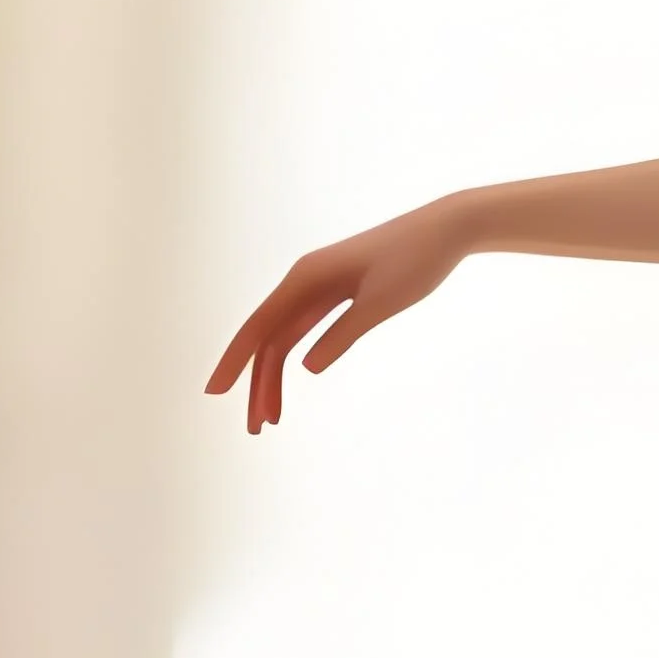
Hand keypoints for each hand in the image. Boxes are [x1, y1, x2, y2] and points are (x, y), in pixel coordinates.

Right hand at [207, 204, 467, 431]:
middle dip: (257, 384)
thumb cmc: (415, 261)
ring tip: (273, 418)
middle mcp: (303, 282)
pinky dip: (298, 356)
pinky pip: (305, 329)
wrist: (444, 230)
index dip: (234, 361)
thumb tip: (307, 367)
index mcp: (305, 279)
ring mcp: (318, 288)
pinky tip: (292, 379)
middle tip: (257, 428)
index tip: (214, 392)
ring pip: (285, 338)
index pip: (259, 328)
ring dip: (275, 377)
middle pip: (268, 340)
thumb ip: (343, 333)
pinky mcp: (336, 293)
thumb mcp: (381, 302)